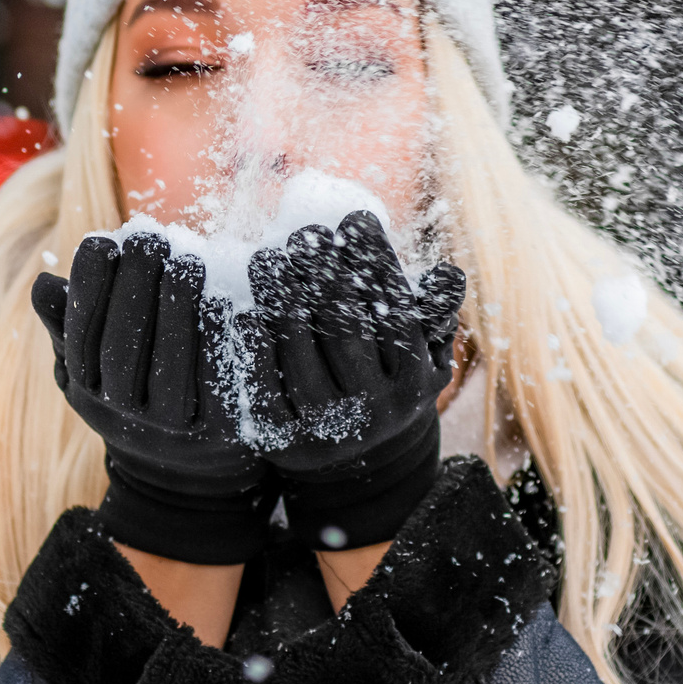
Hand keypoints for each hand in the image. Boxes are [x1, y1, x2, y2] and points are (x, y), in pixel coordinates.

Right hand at [32, 229, 274, 564]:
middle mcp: (122, 417)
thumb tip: (43, 282)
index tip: (102, 241)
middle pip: (122, 346)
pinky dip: (224, 340)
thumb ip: (72, 324)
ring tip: (186, 260)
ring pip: (170, 365)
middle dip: (133, 285)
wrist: (190, 470)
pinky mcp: (223, 434)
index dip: (88, 285)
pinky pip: (222, 383)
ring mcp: (172, 431)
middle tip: (148, 238)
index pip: (80, 333)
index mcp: (87, 390)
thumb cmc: (138, 391)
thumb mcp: (95, 364)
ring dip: (176, 307)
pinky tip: (227, 301)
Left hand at [239, 211, 464, 549]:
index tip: (356, 217)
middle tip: (305, 232)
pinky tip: (237, 306)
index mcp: (415, 385)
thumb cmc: (389, 383)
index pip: (398, 312)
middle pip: (347, 329)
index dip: (376, 261)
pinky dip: (247, 341)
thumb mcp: (424, 356)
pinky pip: (259, 382)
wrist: (356, 466)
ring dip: (279, 297)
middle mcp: (376, 412)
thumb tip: (446, 274)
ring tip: (266, 256)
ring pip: (299, 352)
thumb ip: (433, 314)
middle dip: (325, 272)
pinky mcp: (280, 439)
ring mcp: (327, 428)